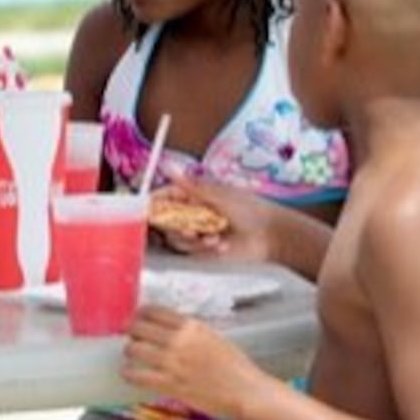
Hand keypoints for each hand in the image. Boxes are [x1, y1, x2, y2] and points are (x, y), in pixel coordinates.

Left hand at [121, 306, 264, 419]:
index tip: (137, 318)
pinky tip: (128, 373)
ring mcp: (173, 363)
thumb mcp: (214, 337)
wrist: (247, 393)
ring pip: (134, 350)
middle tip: (132, 338)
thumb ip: (191, 332)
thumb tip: (170, 329)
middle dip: (131, 332)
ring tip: (131, 356)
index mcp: (191, 326)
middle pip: (139, 328)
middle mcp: (179, 340)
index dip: (140, 314)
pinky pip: (138, 376)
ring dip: (129, 352)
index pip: (154, 311)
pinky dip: (129, 373)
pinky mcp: (170, 385)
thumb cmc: (236, 366)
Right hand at [158, 178, 275, 262]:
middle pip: (164, 220)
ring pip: (175, 238)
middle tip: (189, 228)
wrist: (271, 235)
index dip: (154, 203)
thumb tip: (168, 167)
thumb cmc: (250, 209)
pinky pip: (189, 251)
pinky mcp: (202, 249)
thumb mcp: (219, 194)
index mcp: (194, 195)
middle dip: (175, 226)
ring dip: (192, 239)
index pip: (164, 197)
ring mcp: (196, 231)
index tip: (148, 209)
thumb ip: (190, 185)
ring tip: (213, 237)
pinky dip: (204, 248)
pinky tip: (222, 244)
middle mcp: (191, 212)